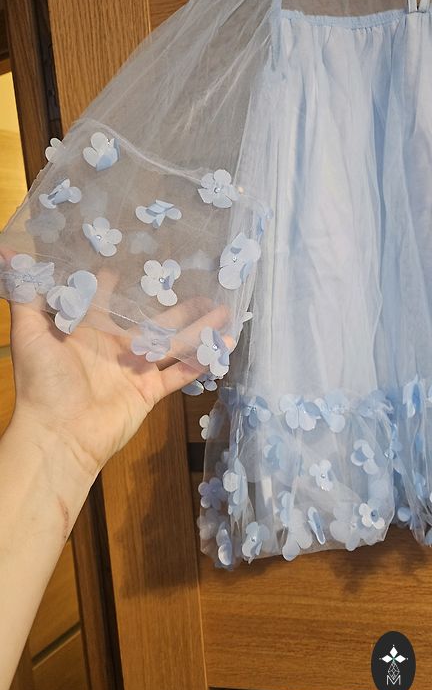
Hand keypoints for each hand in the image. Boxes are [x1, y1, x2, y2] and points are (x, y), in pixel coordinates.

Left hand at [7, 275, 228, 480]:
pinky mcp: (148, 392)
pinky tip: (224, 346)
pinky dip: (200, 362)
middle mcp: (115, 346)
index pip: (107, 298)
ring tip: (224, 309)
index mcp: (89, 330)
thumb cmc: (43, 382)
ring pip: (173, 343)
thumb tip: (6, 255)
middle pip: (152, 319)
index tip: (137, 255)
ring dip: (198, 328)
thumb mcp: (29, 332)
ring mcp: (135, 369)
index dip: (118, 279)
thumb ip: (25, 295)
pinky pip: (179, 374)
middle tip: (202, 282)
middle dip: (177, 303)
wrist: (59, 434)